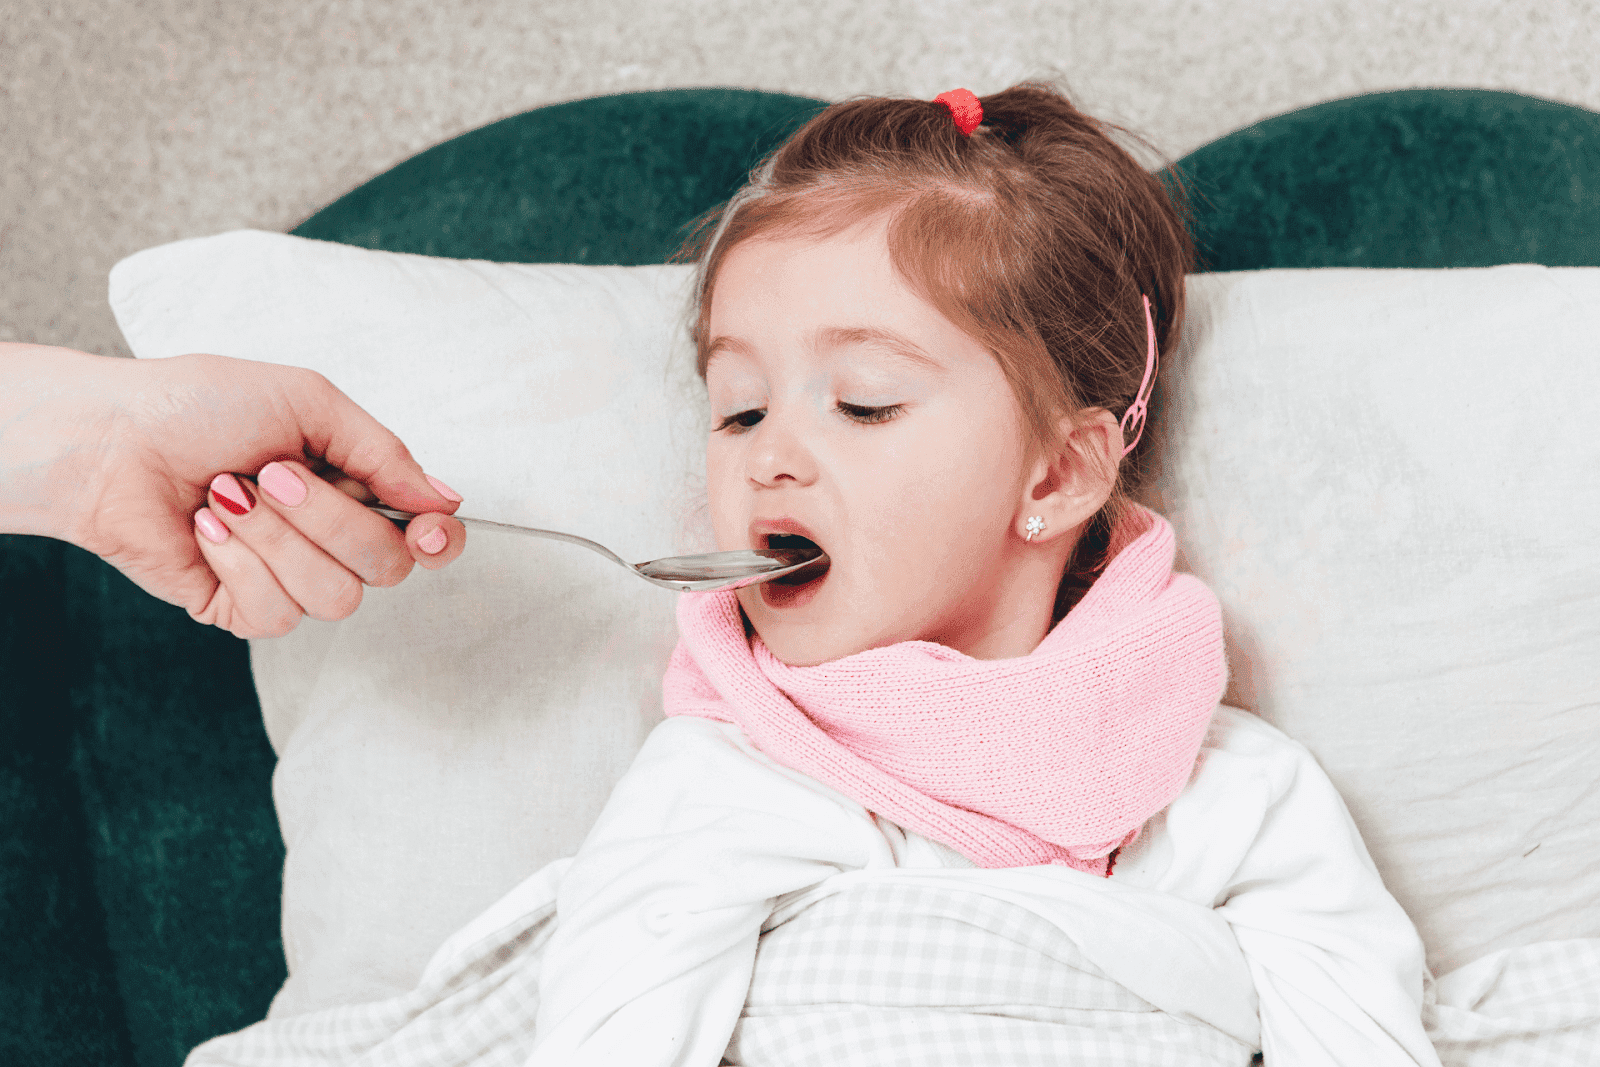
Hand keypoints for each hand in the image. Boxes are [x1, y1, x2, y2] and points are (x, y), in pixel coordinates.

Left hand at [64, 350, 465, 637]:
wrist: (109, 438)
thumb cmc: (195, 406)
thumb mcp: (307, 402)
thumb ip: (384, 453)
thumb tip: (444, 500)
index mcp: (352, 488)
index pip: (426, 538)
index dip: (438, 541)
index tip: (424, 528)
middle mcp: (327, 539)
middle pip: (386, 566)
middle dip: (329, 517)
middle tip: (271, 473)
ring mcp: (286, 579)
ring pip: (334, 596)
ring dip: (275, 538)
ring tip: (226, 496)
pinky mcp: (239, 609)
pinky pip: (276, 615)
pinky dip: (239, 564)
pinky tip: (207, 530)